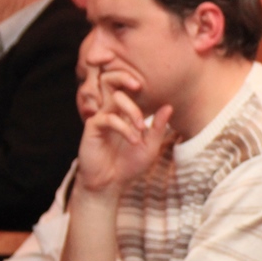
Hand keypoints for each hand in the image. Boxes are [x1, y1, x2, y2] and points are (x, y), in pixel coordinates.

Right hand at [74, 69, 171, 193]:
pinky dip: (124, 128)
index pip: (126, 87)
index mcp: (126, 112)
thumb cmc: (130, 164)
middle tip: (138, 86)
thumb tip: (169, 106)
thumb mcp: (150, 146)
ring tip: (141, 128)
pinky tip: (133, 141)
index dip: (132, 78)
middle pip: (112, 82)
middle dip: (124, 78)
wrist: (111, 182)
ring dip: (132, 110)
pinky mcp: (93, 128)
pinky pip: (108, 118)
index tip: (149, 84)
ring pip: (114, 98)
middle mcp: (112, 111)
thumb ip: (157, 127)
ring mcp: (101, 118)